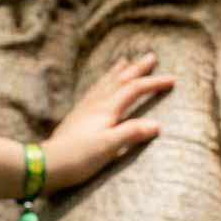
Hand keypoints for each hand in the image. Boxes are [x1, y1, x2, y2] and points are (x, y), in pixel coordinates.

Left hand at [42, 52, 174, 191]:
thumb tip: (157, 124)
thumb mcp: (108, 147)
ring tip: (124, 61)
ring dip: (118, 71)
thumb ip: (131, 133)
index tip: (173, 79)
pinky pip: (94, 91)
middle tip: (151, 56)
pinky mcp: (77, 116)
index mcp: (107, 109)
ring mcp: (85, 108)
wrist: (47, 164)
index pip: (135, 89)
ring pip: (105, 83)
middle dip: (137, 69)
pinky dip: (102, 83)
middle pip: (120, 80)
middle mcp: (96, 104)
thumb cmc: (78, 158)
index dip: (154, 83)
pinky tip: (100, 86)